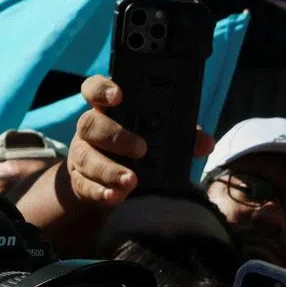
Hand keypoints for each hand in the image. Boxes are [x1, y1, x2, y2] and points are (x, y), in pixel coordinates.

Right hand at [67, 75, 215, 205]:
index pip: (94, 89)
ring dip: (109, 170)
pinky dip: (100, 192)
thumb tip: (206, 143)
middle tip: (142, 149)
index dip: (102, 89)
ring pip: (85, 157)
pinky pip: (83, 185)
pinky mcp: (79, 180)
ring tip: (131, 181)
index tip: (118, 96)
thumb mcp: (162, 140)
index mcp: (109, 110)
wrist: (118, 184)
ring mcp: (82, 154)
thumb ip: (182, 137)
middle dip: (115, 136)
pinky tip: (115, 197)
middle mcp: (90, 129)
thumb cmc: (143, 150)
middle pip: (90, 124)